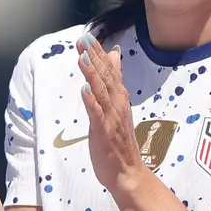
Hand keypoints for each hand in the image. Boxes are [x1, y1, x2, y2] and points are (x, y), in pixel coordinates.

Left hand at [75, 33, 149, 199]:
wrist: (127, 173)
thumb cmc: (118, 142)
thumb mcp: (116, 108)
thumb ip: (113, 83)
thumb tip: (113, 57)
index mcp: (119, 99)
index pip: (110, 71)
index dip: (99, 54)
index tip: (89, 37)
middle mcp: (117, 105)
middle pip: (106, 77)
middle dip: (94, 57)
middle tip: (84, 39)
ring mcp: (111, 118)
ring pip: (101, 91)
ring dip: (92, 73)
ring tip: (83, 56)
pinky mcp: (104, 132)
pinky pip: (97, 114)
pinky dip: (91, 101)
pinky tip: (84, 89)